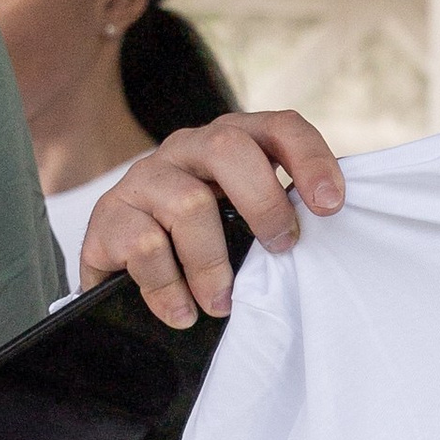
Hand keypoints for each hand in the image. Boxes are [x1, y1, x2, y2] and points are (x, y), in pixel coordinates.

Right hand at [81, 113, 345, 329]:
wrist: (124, 270)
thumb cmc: (206, 247)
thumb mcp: (246, 224)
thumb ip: (280, 216)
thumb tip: (330, 241)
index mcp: (232, 142)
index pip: (279, 127)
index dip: (309, 158)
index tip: (331, 205)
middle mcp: (186, 149)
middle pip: (228, 149)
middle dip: (263, 204)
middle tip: (280, 249)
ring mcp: (144, 178)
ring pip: (188, 203)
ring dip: (213, 264)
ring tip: (221, 303)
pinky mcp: (108, 215)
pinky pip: (145, 246)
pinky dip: (169, 288)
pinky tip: (181, 311)